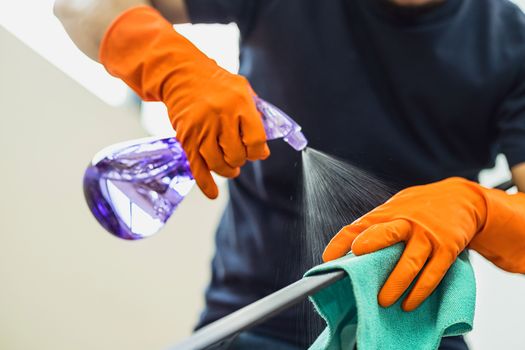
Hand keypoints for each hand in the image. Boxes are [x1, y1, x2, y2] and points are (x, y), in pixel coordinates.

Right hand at [99, 6, 268, 198]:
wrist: (181, 74)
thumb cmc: (215, 82)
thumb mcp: (242, 89)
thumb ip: (256, 114)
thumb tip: (264, 146)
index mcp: (240, 104)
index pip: (256, 141)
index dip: (259, 152)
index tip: (258, 152)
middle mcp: (221, 116)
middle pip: (237, 155)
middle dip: (241, 159)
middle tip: (239, 156)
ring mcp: (202, 128)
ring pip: (219, 164)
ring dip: (228, 171)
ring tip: (230, 168)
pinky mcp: (186, 137)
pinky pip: (197, 167)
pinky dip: (206, 184)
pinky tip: (213, 193)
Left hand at [323, 177, 486, 310]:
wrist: (463, 198)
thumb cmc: (420, 207)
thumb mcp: (395, 207)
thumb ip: (376, 226)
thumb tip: (350, 249)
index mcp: (388, 213)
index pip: (358, 225)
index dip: (341, 241)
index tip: (327, 259)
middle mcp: (407, 222)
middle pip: (386, 233)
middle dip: (371, 245)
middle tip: (358, 262)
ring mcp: (428, 236)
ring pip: (410, 262)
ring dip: (395, 284)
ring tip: (383, 301)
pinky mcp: (447, 248)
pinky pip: (433, 274)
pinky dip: (420, 291)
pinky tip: (409, 304)